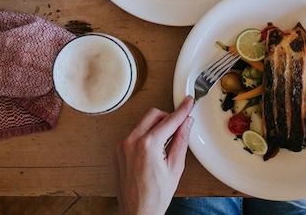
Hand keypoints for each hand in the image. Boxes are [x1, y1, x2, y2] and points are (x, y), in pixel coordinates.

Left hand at [115, 96, 194, 214]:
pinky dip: (145, 136)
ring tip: (164, 143)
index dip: (182, 110)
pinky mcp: (118, 151)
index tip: (188, 102)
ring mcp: (122, 146)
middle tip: (177, 126)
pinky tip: (152, 150)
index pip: (169, 120)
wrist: (137, 212)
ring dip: (155, 127)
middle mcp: (131, 142)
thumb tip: (186, 124)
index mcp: (148, 145)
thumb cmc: (155, 197)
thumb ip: (181, 141)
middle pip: (153, 114)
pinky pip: (133, 134)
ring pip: (142, 123)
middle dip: (167, 117)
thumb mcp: (175, 168)